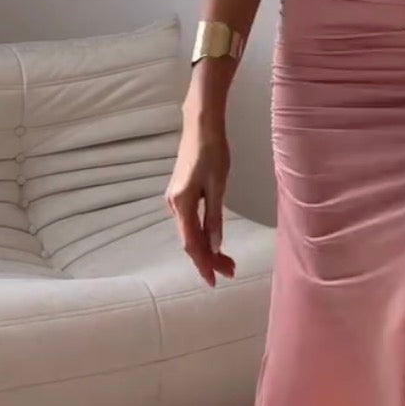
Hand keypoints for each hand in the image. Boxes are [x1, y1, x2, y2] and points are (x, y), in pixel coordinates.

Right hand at [165, 110, 235, 286]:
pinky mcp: (180, 193)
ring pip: (189, 232)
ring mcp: (175, 199)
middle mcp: (173, 205)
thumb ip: (214, 218)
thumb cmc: (212, 152)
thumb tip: (214, 246)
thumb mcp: (218, 186)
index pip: (191, 244)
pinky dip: (201, 233)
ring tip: (226, 260)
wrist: (201, 125)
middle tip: (231, 271)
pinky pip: (189, 221)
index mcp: (181, 204)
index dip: (204, 264)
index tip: (216, 280)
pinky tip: (213, 240)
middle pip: (190, 241)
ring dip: (207, 247)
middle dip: (209, 258)